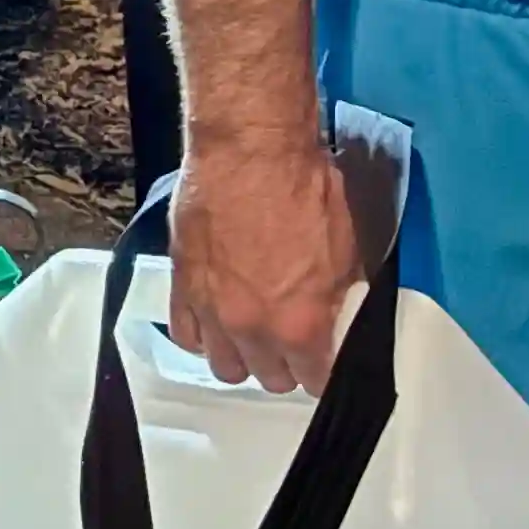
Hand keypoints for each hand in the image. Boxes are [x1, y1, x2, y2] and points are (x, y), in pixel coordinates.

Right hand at [164, 128, 363, 396]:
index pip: (316, 380)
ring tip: (252, 332)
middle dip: (285, 363)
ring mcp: (212, 312)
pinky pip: (187, 336)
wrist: (250, 148)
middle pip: (270, 378)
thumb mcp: (346, 245)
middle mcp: (254, 330)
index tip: (325, 358)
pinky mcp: (182, 287)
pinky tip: (216, 320)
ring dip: (243, 356)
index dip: (323, 370)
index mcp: (301, 324)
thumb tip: (340, 315)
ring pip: (225, 367)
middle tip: (291, 337)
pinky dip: (203, 335)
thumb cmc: (305, 187)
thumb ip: (341, 295)